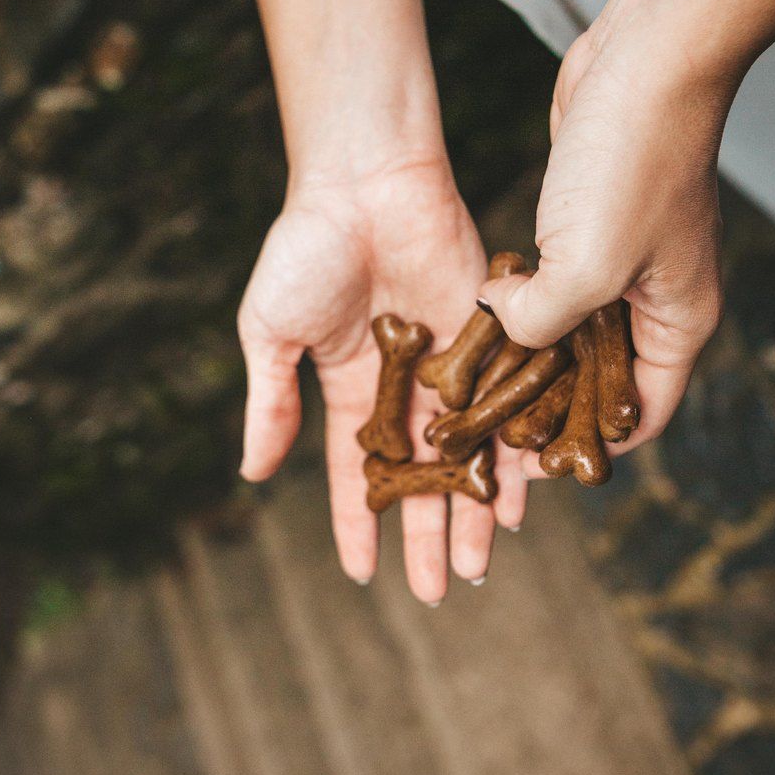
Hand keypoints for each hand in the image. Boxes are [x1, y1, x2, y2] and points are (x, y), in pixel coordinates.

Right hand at [237, 161, 527, 600]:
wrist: (366, 182)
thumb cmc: (307, 249)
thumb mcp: (270, 331)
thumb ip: (271, 400)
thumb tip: (252, 473)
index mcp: (350, 387)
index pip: (354, 473)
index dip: (358, 523)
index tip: (364, 575)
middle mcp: (404, 385)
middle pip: (420, 477)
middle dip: (426, 535)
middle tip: (440, 592)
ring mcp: (449, 363)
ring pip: (468, 454)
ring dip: (474, 510)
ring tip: (481, 566)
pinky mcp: (491, 335)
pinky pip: (507, 404)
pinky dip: (514, 450)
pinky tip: (521, 498)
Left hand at [480, 11, 728, 460]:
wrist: (645, 58)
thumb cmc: (633, 162)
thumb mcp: (585, 265)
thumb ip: (542, 323)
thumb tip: (503, 331)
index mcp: (679, 323)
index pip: (640, 415)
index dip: (587, 445)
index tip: (530, 464)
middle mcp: (656, 297)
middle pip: (601, 378)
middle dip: (549, 403)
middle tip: (489, 425)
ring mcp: (625, 257)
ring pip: (573, 328)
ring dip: (528, 350)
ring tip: (474, 381)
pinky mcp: (591, 222)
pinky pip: (555, 282)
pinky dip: (522, 300)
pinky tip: (481, 312)